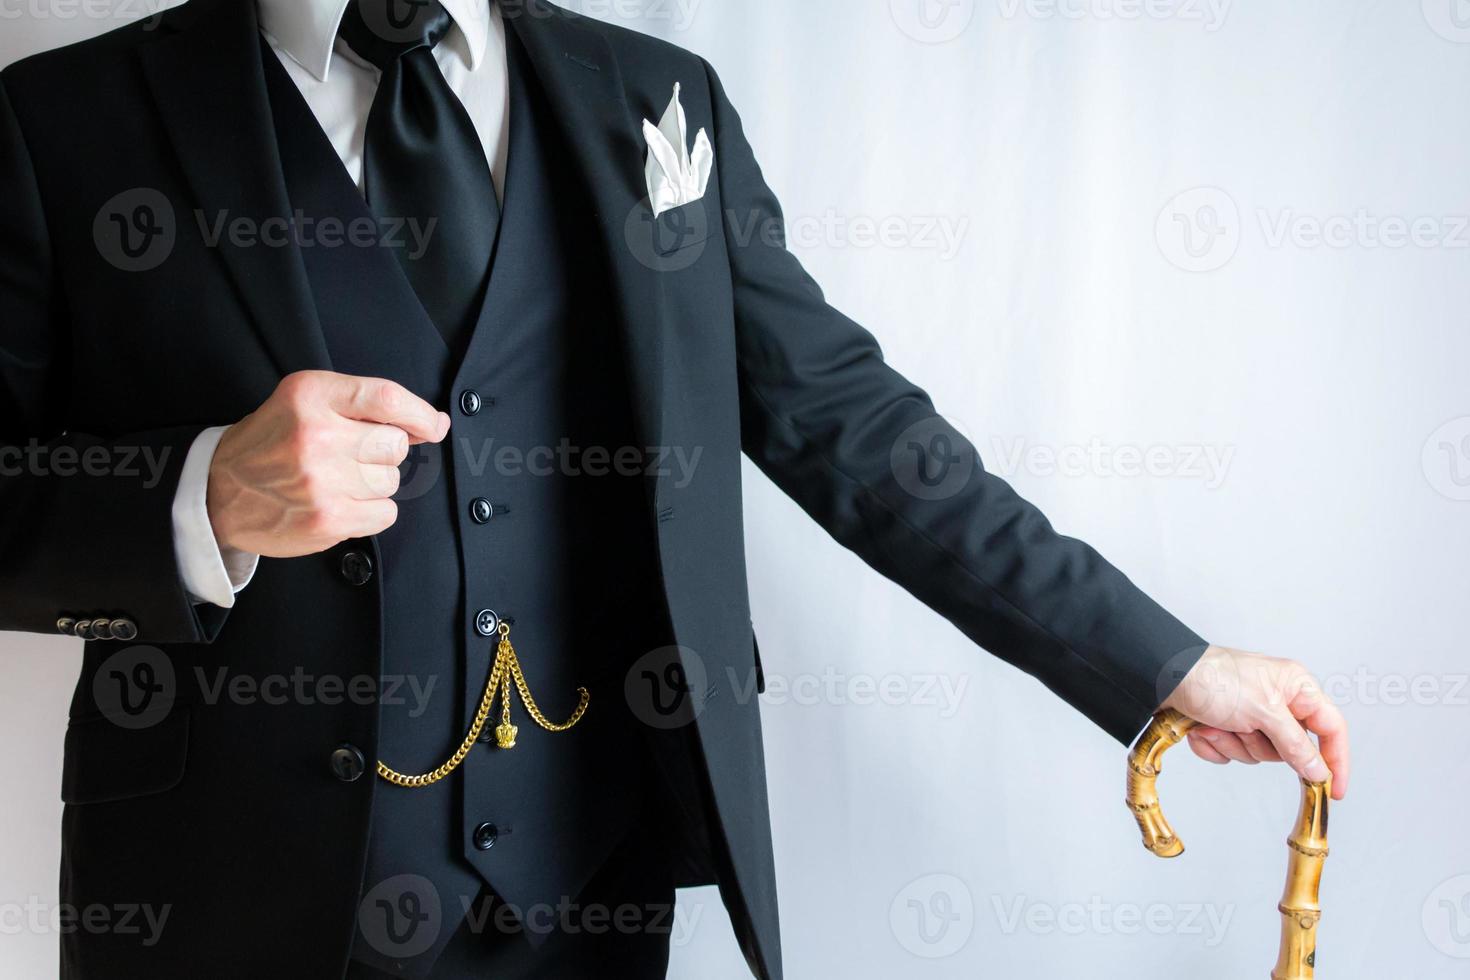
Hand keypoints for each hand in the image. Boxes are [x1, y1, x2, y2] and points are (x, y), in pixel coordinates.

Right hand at [206, 371, 448, 557]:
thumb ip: (364, 405)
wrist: (218, 492)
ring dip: (373, 483)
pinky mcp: (327, 520)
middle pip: (396, 445)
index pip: (387, 398)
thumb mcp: (305, 401)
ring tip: (335, 480)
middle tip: (350, 456)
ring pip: (391, 481)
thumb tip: (431, 424)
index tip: (434, 426)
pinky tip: (339, 503)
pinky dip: (370, 512)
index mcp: (310, 395)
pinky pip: (385, 514)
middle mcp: (316, 435)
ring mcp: (321, 481)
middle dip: (383, 452)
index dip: (421, 414)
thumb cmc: (271, 442)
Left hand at [1162, 645, 1349, 799]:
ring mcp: (1248, 715)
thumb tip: (1319, 772)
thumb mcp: (1264, 711)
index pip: (1331, 728)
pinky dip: (1213, 745)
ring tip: (1216, 722)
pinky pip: (1230, 753)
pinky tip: (1200, 728)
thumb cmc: (1214, 679)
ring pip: (1256, 754)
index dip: (1336, 760)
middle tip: (1242, 726)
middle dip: (1260, 744)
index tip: (1334, 792)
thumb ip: (1295, 745)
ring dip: (1232, 743)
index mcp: (1294, 686)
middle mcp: (1275, 700)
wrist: (1161, 677)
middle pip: (1289, 748)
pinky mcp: (1223, 725)